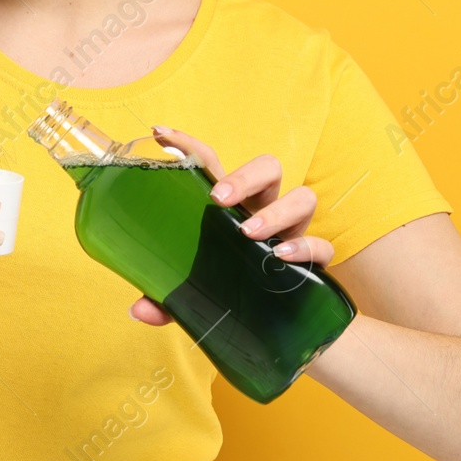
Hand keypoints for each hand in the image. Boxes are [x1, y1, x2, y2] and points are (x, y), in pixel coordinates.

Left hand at [128, 127, 335, 324]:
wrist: (272, 326)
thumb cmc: (227, 291)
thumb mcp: (193, 295)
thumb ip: (167, 300)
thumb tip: (139, 311)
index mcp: (229, 207)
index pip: (212, 163)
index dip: (188, 144)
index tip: (159, 134)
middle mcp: (262, 211)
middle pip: (269, 168)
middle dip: (246, 176)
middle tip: (219, 198)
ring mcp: (291, 233)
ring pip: (302, 198)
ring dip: (277, 211)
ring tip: (248, 233)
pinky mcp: (313, 262)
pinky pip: (321, 246)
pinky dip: (305, 247)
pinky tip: (281, 257)